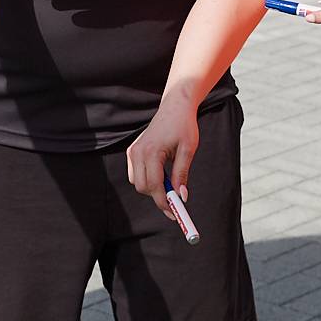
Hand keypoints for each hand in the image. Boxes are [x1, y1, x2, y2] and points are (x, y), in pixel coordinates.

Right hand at [124, 103, 199, 221]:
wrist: (175, 106)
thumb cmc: (184, 126)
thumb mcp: (188, 150)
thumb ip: (182, 174)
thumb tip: (181, 197)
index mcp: (151, 152)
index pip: (154, 186)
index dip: (164, 203)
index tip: (175, 214)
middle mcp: (137, 152)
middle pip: (143, 187)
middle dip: (158, 197)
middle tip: (175, 202)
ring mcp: (133, 151)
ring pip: (138, 183)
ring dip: (152, 188)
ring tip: (170, 182)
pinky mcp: (132, 151)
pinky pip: (136, 174)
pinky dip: (147, 179)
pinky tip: (161, 173)